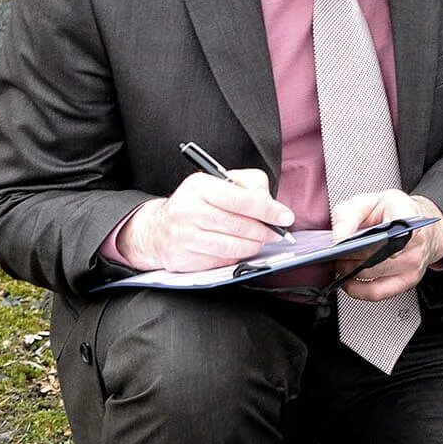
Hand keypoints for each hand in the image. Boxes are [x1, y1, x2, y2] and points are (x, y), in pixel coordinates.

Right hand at [119, 170, 294, 272]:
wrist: (157, 228)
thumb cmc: (196, 204)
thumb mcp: (219, 182)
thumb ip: (249, 185)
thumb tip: (270, 203)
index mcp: (200, 187)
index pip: (241, 199)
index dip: (268, 210)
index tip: (285, 217)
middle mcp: (189, 210)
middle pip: (240, 226)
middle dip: (265, 231)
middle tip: (275, 233)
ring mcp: (185, 236)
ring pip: (233, 247)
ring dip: (253, 246)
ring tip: (258, 241)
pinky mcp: (185, 258)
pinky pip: (222, 261)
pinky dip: (236, 257)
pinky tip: (236, 249)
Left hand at [329, 190, 442, 300]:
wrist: (420, 226)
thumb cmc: (393, 212)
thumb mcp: (369, 200)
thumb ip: (349, 214)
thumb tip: (338, 238)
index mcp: (405, 216)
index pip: (393, 231)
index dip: (371, 241)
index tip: (347, 243)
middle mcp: (413, 242)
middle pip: (370, 255)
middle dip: (346, 254)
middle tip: (337, 249)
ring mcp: (412, 264)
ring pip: (369, 274)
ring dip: (348, 270)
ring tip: (342, 260)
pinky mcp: (408, 281)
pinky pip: (376, 293)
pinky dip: (357, 290)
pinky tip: (349, 280)